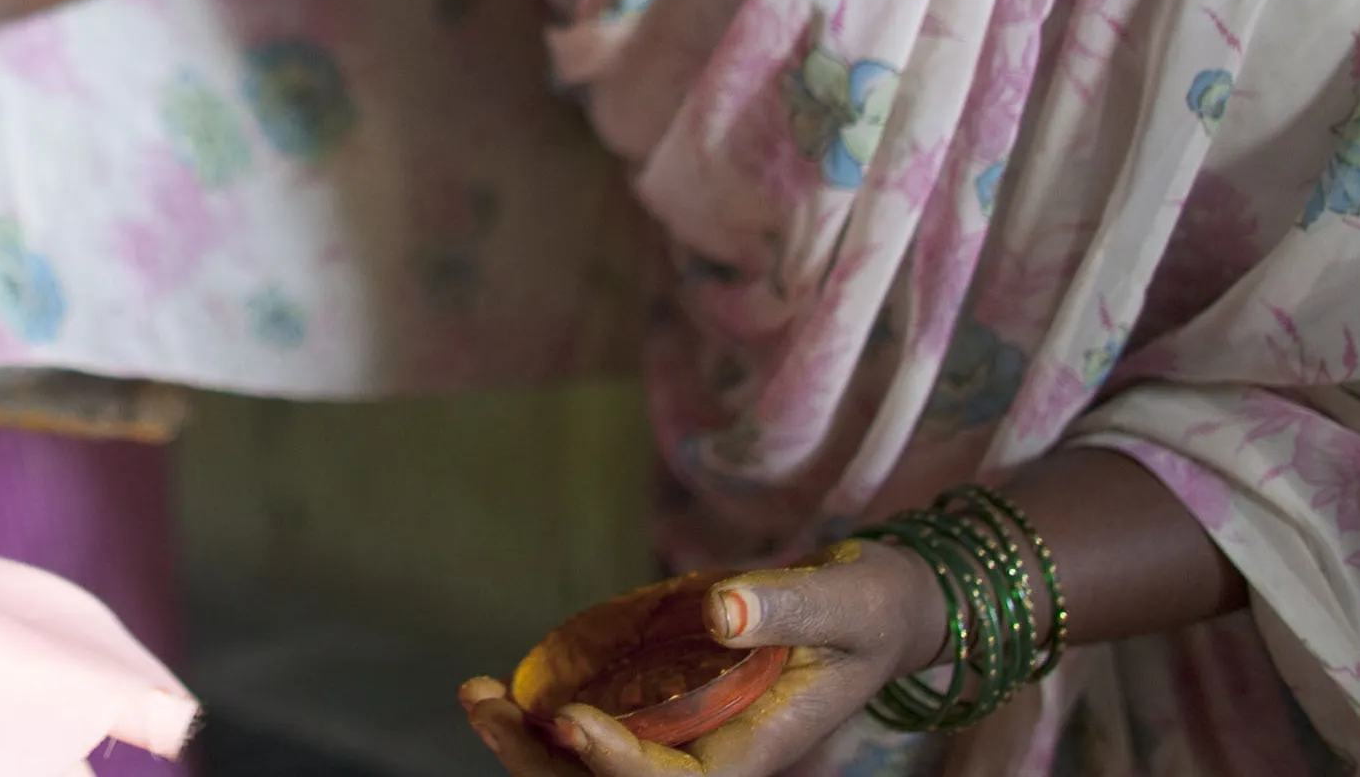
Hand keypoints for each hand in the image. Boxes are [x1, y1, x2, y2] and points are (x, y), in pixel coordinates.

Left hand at [459, 543, 942, 776]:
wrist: (880, 611)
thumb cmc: (871, 608)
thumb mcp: (845, 600)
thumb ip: (785, 605)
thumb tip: (719, 611)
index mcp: (756, 752)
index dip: (619, 764)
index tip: (572, 721)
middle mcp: (713, 759)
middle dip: (544, 762)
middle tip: (482, 703)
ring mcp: (688, 742)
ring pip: (597, 771)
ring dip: (533, 746)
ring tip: (478, 696)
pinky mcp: (671, 715)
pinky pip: (601, 736)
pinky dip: (551, 722)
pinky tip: (510, 689)